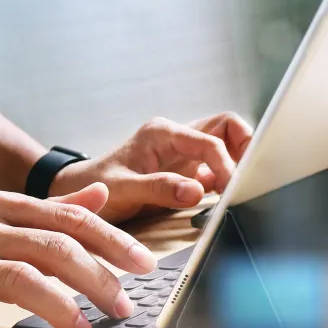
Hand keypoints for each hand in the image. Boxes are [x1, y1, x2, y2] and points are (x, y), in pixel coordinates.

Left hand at [50, 112, 252, 223]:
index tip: (232, 189)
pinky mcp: (186, 171)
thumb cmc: (96, 186)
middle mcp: (177, 138)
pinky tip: (225, 199)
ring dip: (238, 162)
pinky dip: (227, 179)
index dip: (227, 164)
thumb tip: (197, 192)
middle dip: (244, 149)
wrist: (79, 193)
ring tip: (240, 189)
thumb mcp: (124, 189)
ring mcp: (183, 154)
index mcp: (162, 133)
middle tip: (247, 179)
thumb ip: (159, 189)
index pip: (210, 140)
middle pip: (227, 128)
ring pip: (226, 144)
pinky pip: (216, 167)